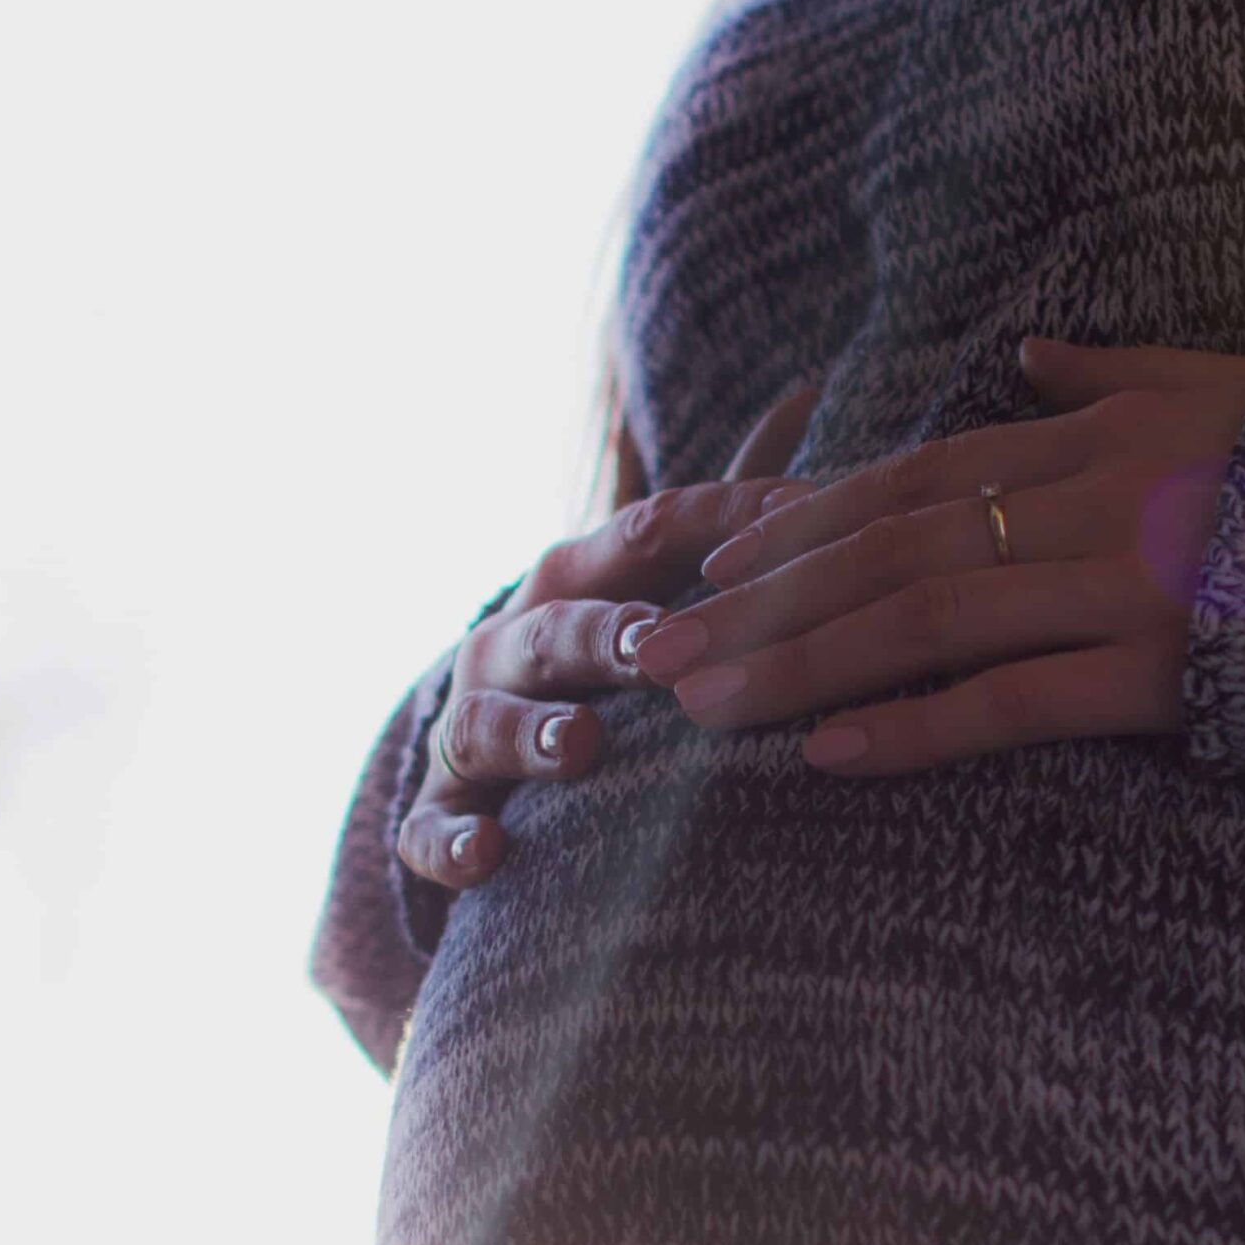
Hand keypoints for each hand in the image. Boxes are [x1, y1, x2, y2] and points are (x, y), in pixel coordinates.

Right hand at [396, 376, 825, 889]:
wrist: (484, 748)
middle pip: (561, 627)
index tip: (794, 528)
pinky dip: (456, 844)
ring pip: (489, 723)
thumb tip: (810, 388)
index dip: (720, 527)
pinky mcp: (442, 810)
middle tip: (662, 646)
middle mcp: (515, 640)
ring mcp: (472, 723)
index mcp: (581, 577)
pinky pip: (434, 830)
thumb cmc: (605, 649)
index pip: (651, 534)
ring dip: (534, 732)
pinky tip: (491, 856)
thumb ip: (727, 502)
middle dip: (607, 634)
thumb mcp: (656, 570)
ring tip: (584, 746)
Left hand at [630, 337, 1244, 773]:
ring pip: (919, 621)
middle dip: (759, 604)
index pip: (910, 478)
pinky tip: (829, 755)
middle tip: (656, 649)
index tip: (716, 563)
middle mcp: (1081, 504)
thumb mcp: (1219, 385)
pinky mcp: (1157, 674)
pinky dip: (914, 728)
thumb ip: (1110, 375)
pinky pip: (1011, 703)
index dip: (804, 522)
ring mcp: (1114, 588)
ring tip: (703, 706)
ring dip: (798, 665)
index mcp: (1088, 439)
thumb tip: (1031, 354)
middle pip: (884, 550)